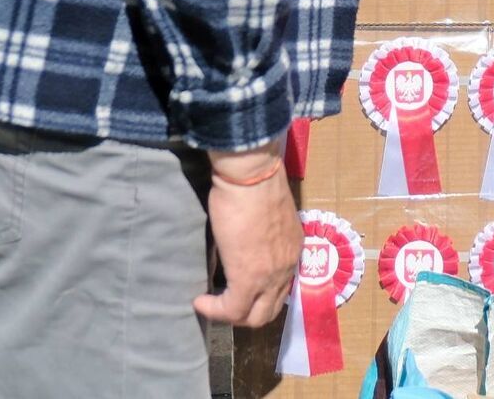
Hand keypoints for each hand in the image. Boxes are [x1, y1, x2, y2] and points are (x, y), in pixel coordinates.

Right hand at [194, 146, 301, 327]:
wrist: (253, 176)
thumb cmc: (256, 185)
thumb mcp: (267, 216)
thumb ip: (263, 237)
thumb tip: (245, 244)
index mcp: (293, 247)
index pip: (281, 288)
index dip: (259, 294)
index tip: (236, 287)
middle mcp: (288, 266)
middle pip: (270, 309)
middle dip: (246, 312)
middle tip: (224, 302)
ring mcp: (271, 275)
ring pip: (255, 316)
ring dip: (231, 315)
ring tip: (213, 304)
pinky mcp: (248, 279)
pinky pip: (232, 310)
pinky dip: (214, 310)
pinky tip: (200, 301)